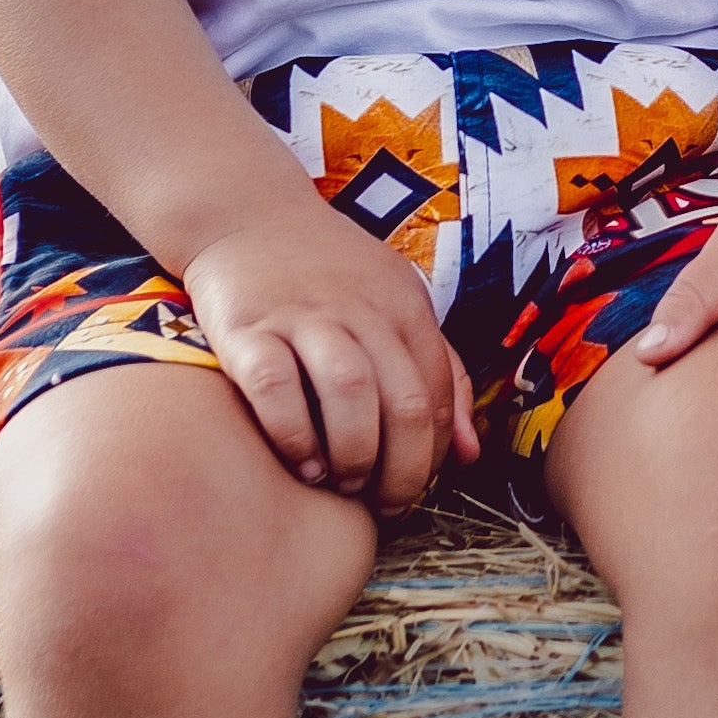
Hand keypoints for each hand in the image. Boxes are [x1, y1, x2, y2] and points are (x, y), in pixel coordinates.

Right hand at [182, 195, 475, 509]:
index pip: (439, 396)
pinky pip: (275, 387)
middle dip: (402, 470)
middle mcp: (362, 311)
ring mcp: (304, 316)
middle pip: (404, 403)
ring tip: (343, 485)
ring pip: (349, 394)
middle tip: (385, 504)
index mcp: (405, 309)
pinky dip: (292, 434)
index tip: (414, 488)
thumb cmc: (330, 272)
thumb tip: (470, 455)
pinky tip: (300, 462)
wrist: (246, 213)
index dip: (432, 454)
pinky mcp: (247, 326)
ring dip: (353, 454)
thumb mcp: (398, 304)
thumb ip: (439, 372)